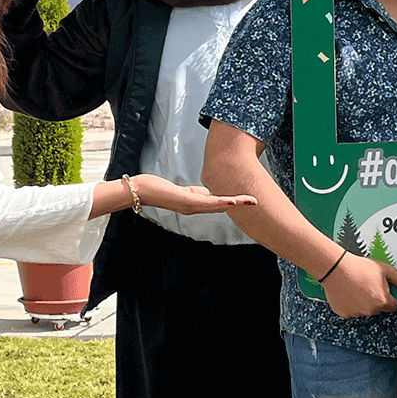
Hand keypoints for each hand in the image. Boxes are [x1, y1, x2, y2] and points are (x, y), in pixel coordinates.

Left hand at [129, 173, 256, 214]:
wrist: (140, 191)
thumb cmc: (158, 189)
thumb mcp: (182, 191)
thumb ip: (197, 193)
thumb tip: (209, 192)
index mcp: (196, 205)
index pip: (219, 204)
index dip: (235, 203)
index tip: (249, 200)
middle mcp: (195, 208)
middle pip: (222, 207)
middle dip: (240, 205)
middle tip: (256, 202)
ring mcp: (190, 206)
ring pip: (217, 205)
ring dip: (234, 203)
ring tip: (249, 201)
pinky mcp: (185, 200)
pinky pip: (206, 202)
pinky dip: (220, 202)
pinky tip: (230, 201)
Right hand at [322, 249, 396, 317]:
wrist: (336, 268)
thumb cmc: (359, 267)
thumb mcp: (384, 270)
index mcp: (382, 301)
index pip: (393, 305)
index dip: (389, 296)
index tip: (383, 289)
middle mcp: (370, 310)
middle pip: (379, 308)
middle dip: (376, 299)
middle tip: (368, 284)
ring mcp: (356, 313)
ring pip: (365, 310)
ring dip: (363, 302)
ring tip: (357, 286)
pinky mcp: (344, 313)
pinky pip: (351, 311)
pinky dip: (351, 304)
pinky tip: (348, 291)